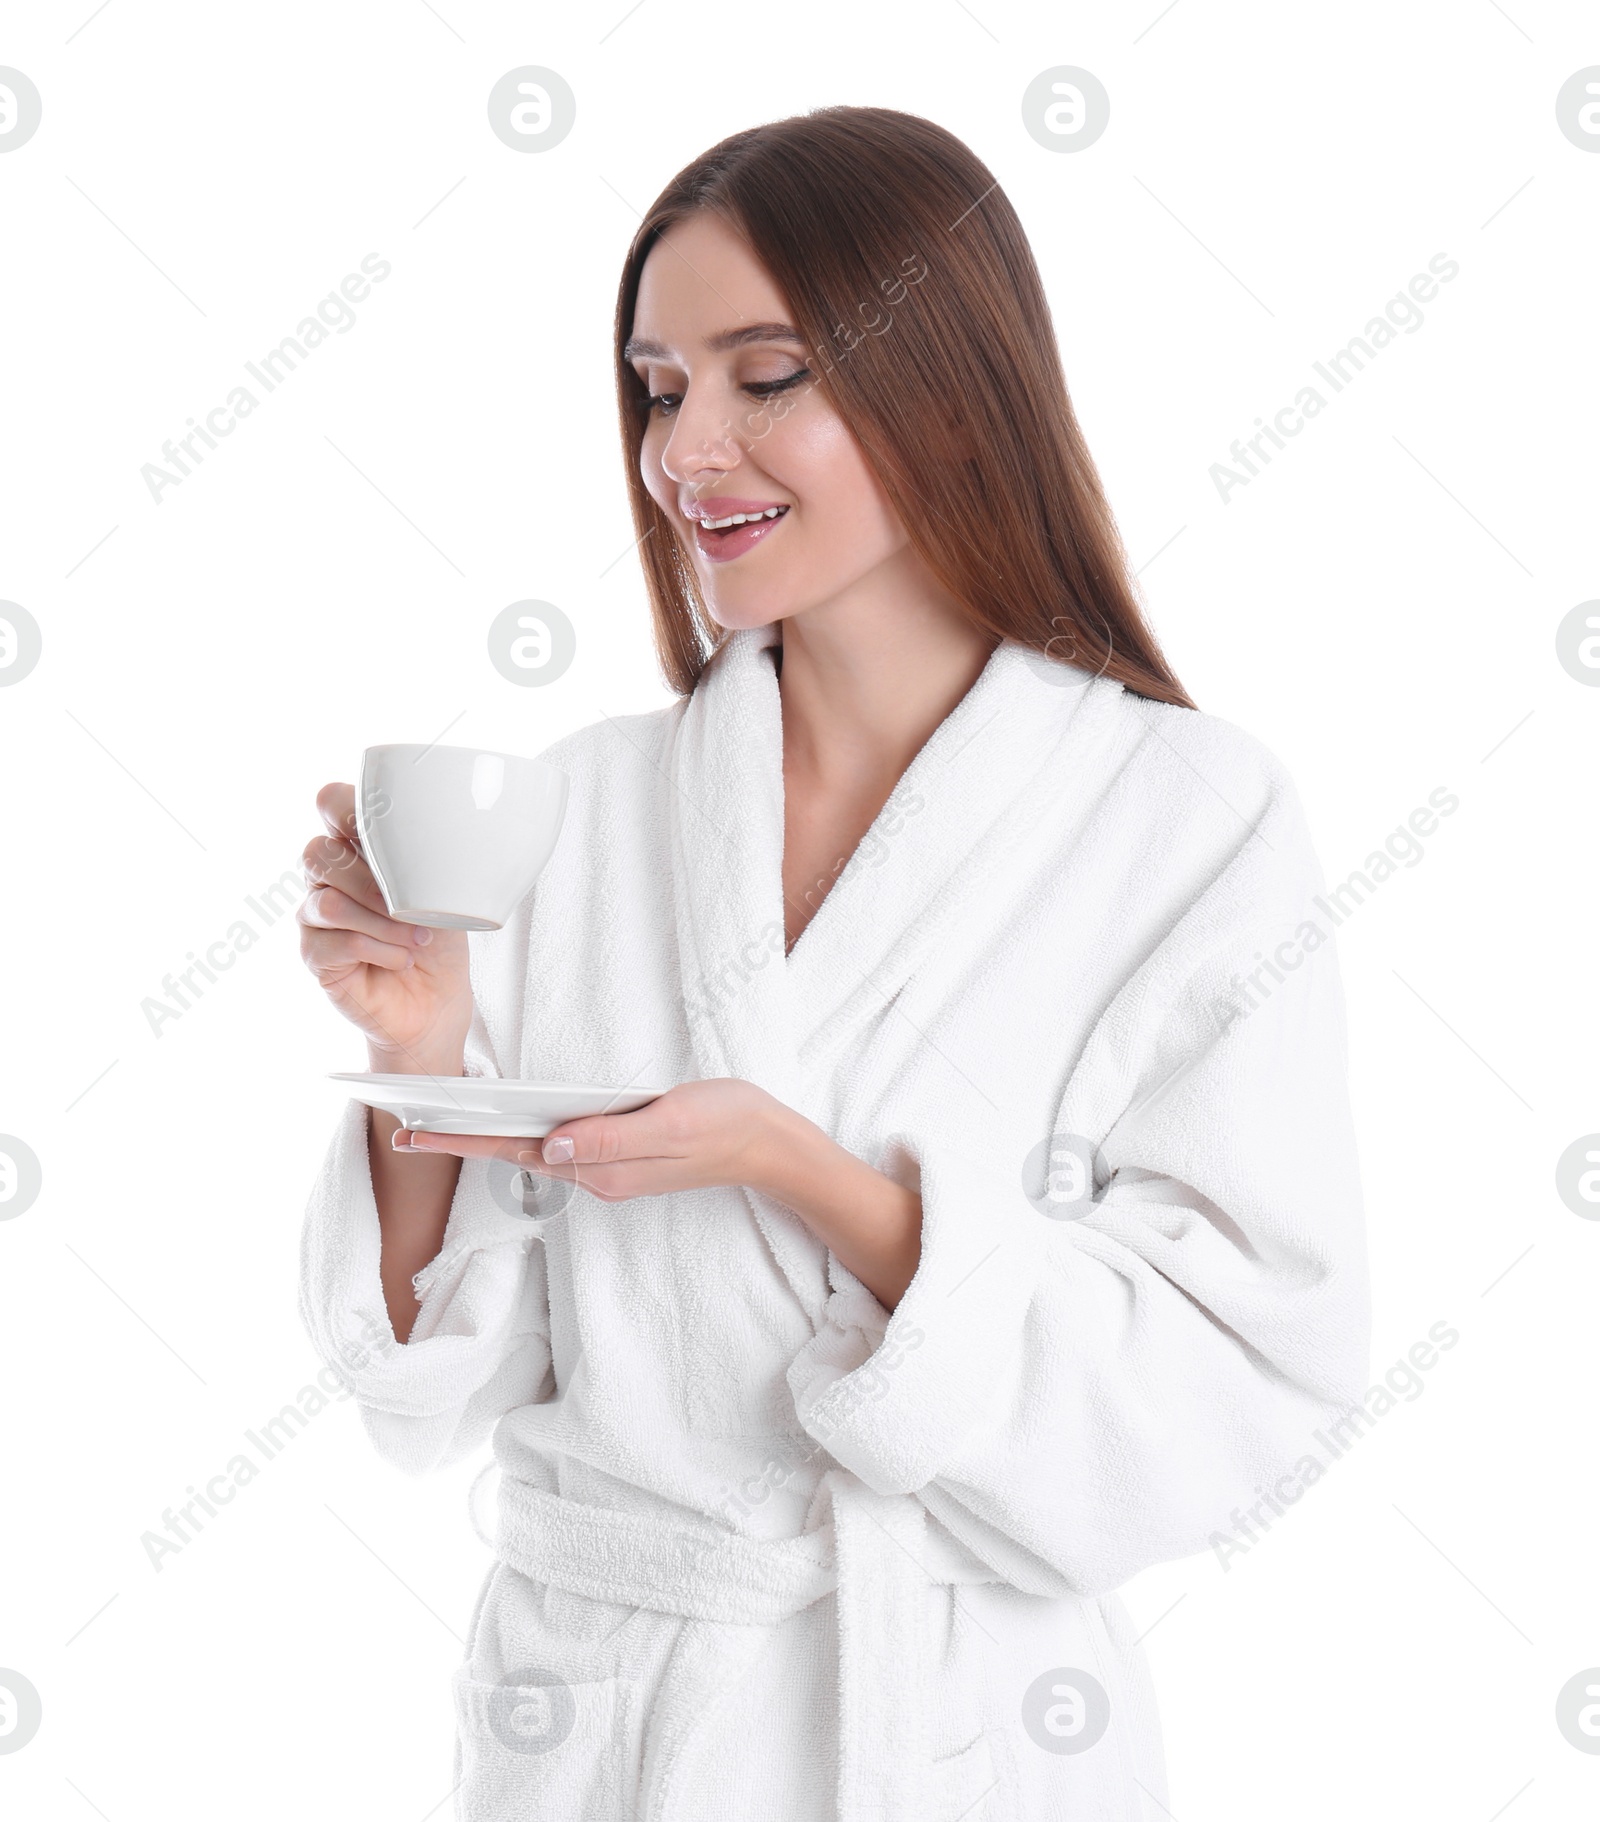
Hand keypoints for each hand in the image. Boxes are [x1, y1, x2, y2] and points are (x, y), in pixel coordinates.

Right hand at [298, 782, 474, 1069]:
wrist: (438, 1000)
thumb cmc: (441, 937)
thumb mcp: (449, 889)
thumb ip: (434, 857)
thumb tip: (441, 838)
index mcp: (359, 847)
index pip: (330, 803)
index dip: (345, 807)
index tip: (385, 832)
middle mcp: (328, 877)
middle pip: (316, 853)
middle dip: (369, 880)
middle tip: (412, 906)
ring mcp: (315, 916)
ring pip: (326, 903)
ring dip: (381, 923)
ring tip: (418, 940)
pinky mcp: (315, 956)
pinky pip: (335, 944)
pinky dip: (378, 951)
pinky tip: (402, 960)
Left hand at [395, 1077, 926, 1308]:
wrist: (772, 1144)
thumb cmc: (727, 1124)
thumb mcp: (672, 1124)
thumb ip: (611, 1138)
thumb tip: (549, 1147)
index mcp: (603, 1168)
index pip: (518, 1152)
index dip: (463, 1141)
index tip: (415, 1133)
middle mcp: (597, 1175)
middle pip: (516, 1155)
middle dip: (460, 1141)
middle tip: (405, 1126)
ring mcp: (609, 1169)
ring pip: (536, 1152)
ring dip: (488, 1139)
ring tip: (442, 1121)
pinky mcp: (622, 1154)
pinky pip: (562, 1146)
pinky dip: (527, 1134)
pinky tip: (510, 1120)